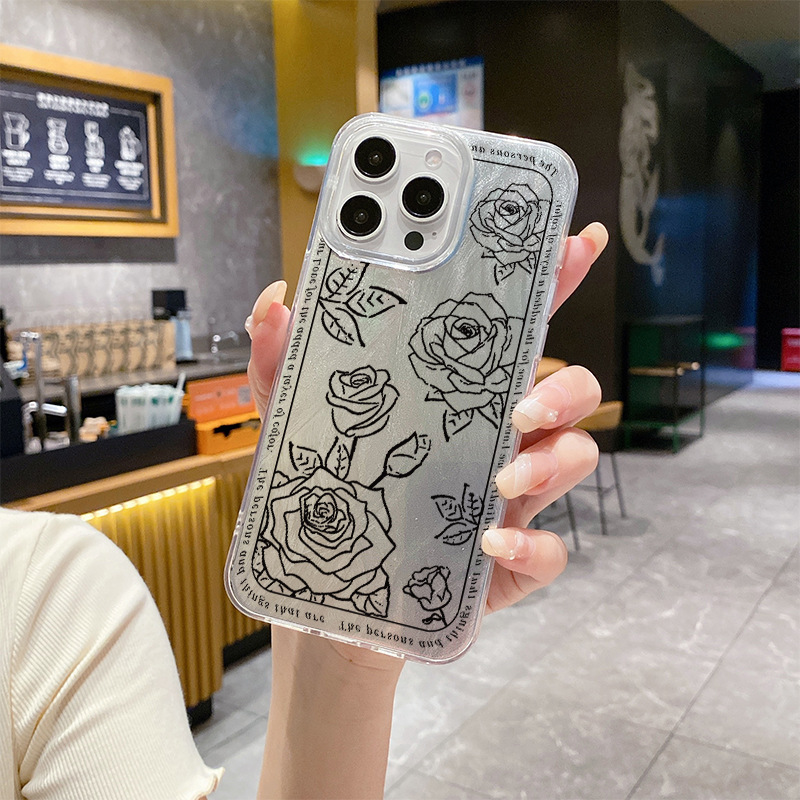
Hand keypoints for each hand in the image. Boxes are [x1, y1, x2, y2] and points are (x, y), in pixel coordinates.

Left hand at [245, 223, 606, 655]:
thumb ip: (280, 364)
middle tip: (521, 404)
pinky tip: (488, 544)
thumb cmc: (325, 500)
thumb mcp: (293, 428)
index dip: (551, 285)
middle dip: (564, 388)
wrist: (328, 601)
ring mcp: (510, 501)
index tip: (577, 243)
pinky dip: (530, 547)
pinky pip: (552, 551)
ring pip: (573, 460)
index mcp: (455, 399)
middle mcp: (495, 440)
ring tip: (500, 479)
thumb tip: (275, 299)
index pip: (512, 334)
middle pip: (569, 393)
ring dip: (551, 463)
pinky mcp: (510, 563)